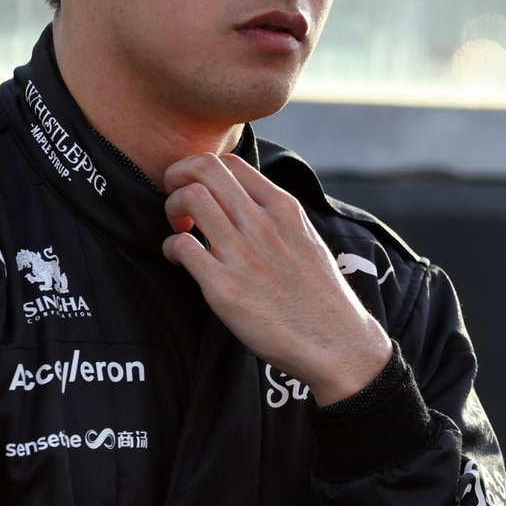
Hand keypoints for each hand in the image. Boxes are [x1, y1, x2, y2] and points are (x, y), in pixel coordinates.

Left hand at [161, 153, 390, 404]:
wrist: (334, 342)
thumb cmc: (319, 295)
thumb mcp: (307, 238)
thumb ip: (277, 216)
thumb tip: (246, 202)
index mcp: (284, 208)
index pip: (231, 162)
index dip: (202, 169)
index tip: (196, 188)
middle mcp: (263, 224)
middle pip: (203, 169)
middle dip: (177, 178)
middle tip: (176, 200)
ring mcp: (243, 254)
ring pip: (189, 198)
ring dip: (172, 209)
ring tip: (180, 230)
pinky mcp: (224, 287)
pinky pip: (181, 246)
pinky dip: (171, 247)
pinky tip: (180, 260)